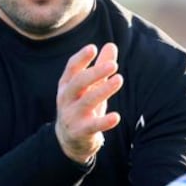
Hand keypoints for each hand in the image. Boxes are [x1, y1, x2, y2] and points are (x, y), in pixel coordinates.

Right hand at [54, 42, 123, 163]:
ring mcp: (71, 115)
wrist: (70, 140)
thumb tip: (111, 45)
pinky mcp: (80, 131)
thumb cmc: (82, 106)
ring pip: (87, 101)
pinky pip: (93, 126)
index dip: (81, 58)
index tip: (93, 48)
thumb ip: (100, 67)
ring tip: (119, 79)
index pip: (71, 68)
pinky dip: (104, 122)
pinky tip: (116, 117)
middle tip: (113, 65)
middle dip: (95, 73)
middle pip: (78, 82)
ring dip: (103, 90)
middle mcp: (66, 99)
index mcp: (67, 85)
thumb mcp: (90, 87)